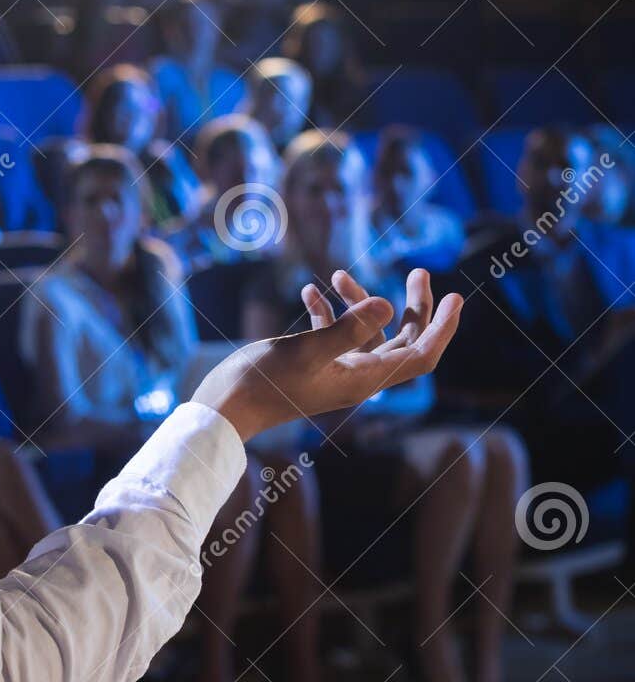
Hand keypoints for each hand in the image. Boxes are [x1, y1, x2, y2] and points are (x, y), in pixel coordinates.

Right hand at [192, 267, 461, 443]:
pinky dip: (328, 311)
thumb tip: (386, 304)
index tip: (456, 296)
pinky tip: (310, 290)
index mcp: (364, 378)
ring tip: (340, 273)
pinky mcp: (312, 367)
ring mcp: (334, 372)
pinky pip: (332, 336)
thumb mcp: (307, 350)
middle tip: (418, 272)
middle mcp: (356, 378)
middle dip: (413, 307)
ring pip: (366, 334)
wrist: (224, 409)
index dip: (443, 327)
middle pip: (402, 341)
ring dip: (360, 301)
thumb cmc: (263, 383)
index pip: (421, 354)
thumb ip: (348, 328)